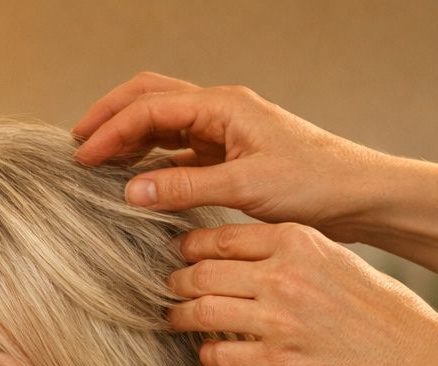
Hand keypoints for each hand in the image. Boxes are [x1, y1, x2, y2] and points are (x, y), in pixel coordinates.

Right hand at [72, 72, 384, 239]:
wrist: (360, 195)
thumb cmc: (315, 185)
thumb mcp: (245, 188)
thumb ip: (185, 188)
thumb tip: (129, 191)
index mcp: (224, 106)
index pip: (150, 108)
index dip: (110, 131)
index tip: (81, 158)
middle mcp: (222, 111)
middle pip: (150, 98)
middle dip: (111, 117)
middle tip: (77, 145)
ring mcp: (226, 132)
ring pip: (163, 123)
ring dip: (129, 138)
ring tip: (98, 163)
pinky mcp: (232, 156)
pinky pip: (179, 151)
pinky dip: (152, 161)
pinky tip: (137, 182)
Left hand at [167, 221, 437, 365]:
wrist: (414, 358)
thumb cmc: (380, 310)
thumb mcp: (336, 260)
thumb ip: (291, 252)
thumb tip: (243, 251)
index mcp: (298, 242)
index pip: (222, 237)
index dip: (190, 247)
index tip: (179, 255)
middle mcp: (284, 277)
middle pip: (202, 273)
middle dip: (176, 282)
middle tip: (168, 289)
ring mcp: (278, 321)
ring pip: (201, 312)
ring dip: (180, 317)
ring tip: (175, 319)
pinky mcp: (278, 363)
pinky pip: (220, 356)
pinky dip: (207, 355)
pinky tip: (208, 355)